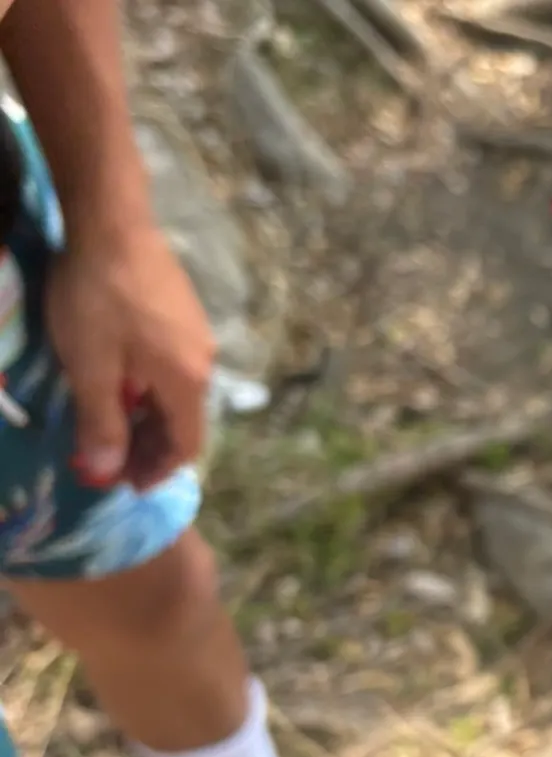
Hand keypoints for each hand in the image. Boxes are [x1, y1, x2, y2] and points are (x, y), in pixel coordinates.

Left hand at [45, 218, 214, 491]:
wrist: (111, 220)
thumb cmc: (97, 296)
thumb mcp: (89, 365)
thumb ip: (100, 422)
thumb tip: (104, 472)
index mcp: (186, 383)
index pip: (185, 445)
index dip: (158, 470)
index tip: (127, 483)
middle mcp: (204, 365)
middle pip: (185, 422)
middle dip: (151, 448)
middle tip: (114, 460)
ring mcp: (198, 337)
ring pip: (179, 396)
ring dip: (150, 418)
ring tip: (115, 421)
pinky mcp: (186, 315)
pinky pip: (175, 369)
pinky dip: (153, 390)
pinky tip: (125, 379)